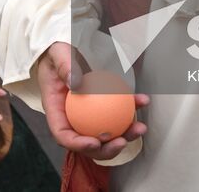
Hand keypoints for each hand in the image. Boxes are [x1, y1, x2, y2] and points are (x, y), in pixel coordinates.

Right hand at [38, 42, 148, 161]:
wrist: (65, 50)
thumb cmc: (57, 54)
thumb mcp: (58, 55)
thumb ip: (65, 68)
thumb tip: (77, 85)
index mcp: (56, 112)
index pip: (64, 136)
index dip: (79, 144)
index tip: (95, 142)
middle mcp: (72, 118)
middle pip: (88, 142)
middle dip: (107, 149)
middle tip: (122, 141)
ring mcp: (88, 114)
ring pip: (106, 133)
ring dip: (125, 134)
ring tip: (140, 127)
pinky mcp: (102, 106)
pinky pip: (117, 113)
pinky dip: (131, 109)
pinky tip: (142, 100)